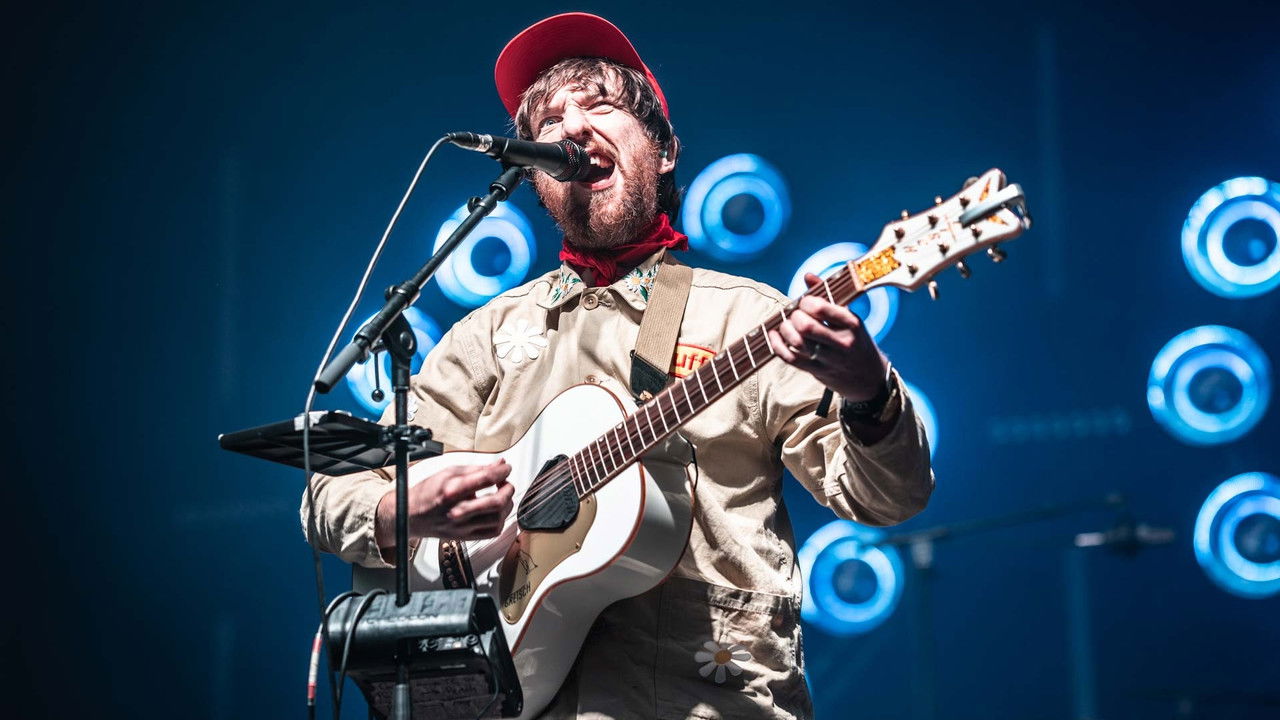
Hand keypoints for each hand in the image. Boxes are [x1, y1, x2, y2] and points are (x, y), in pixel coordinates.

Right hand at [375, 460, 514, 552]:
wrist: (410, 515)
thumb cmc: (427, 493)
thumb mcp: (448, 472)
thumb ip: (476, 469)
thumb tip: (498, 464)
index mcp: (452, 490)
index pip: (486, 479)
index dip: (502, 471)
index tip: (506, 467)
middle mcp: (457, 510)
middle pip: (496, 502)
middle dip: (508, 489)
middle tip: (506, 483)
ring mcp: (462, 526)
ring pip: (498, 519)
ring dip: (506, 505)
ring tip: (502, 496)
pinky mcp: (465, 537)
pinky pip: (492, 532)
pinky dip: (500, 520)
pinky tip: (497, 511)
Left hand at [768, 273, 888, 400]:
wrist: (869, 378)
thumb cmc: (856, 341)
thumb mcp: (850, 318)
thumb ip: (828, 296)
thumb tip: (807, 276)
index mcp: (852, 324)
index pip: (822, 308)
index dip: (806, 302)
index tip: (804, 302)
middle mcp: (843, 343)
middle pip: (807, 327)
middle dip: (794, 317)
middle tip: (794, 315)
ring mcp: (830, 360)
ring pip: (798, 343)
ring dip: (785, 330)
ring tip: (785, 325)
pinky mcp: (818, 373)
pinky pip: (792, 359)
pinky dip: (778, 346)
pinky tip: (775, 336)